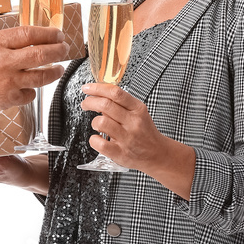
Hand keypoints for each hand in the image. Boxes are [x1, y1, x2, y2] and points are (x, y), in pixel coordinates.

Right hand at [0, 26, 66, 116]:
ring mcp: (8, 82)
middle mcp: (4, 62)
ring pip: (41, 77)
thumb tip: (29, 38)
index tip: (57, 34)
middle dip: (58, 51)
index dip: (47, 33)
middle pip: (41, 55)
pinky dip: (33, 90)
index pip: (29, 34)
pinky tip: (32, 86)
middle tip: (65, 48)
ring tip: (59, 68)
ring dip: (54, 71)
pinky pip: (30, 94)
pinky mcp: (8, 99)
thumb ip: (4, 41)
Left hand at [81, 83, 195, 199]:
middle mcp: (133, 122)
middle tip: (85, 104)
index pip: (116, 93)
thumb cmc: (145, 132)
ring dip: (94, 122)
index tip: (87, 88)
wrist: (158, 155)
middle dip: (90, 102)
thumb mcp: (139, 112)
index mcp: (138, 109)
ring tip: (97, 124)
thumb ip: (121, 103)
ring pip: (101, 123)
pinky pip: (100, 144)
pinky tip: (97, 138)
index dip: (97, 88)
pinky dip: (94, 140)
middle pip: (106, 105)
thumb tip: (99, 94)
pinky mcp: (121, 153)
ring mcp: (127, 138)